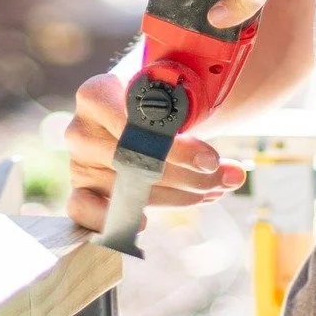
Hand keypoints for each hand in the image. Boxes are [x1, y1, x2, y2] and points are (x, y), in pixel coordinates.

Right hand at [64, 71, 245, 232]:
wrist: (138, 103)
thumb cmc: (158, 96)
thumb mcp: (175, 92)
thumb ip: (203, 125)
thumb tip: (236, 175)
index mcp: (98, 94)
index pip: (136, 127)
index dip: (178, 148)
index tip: (212, 160)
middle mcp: (81, 129)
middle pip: (137, 164)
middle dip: (189, 176)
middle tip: (224, 178)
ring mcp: (79, 162)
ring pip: (132, 191)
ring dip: (179, 196)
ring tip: (211, 189)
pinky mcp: (83, 190)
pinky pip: (85, 212)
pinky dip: (115, 221)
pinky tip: (144, 223)